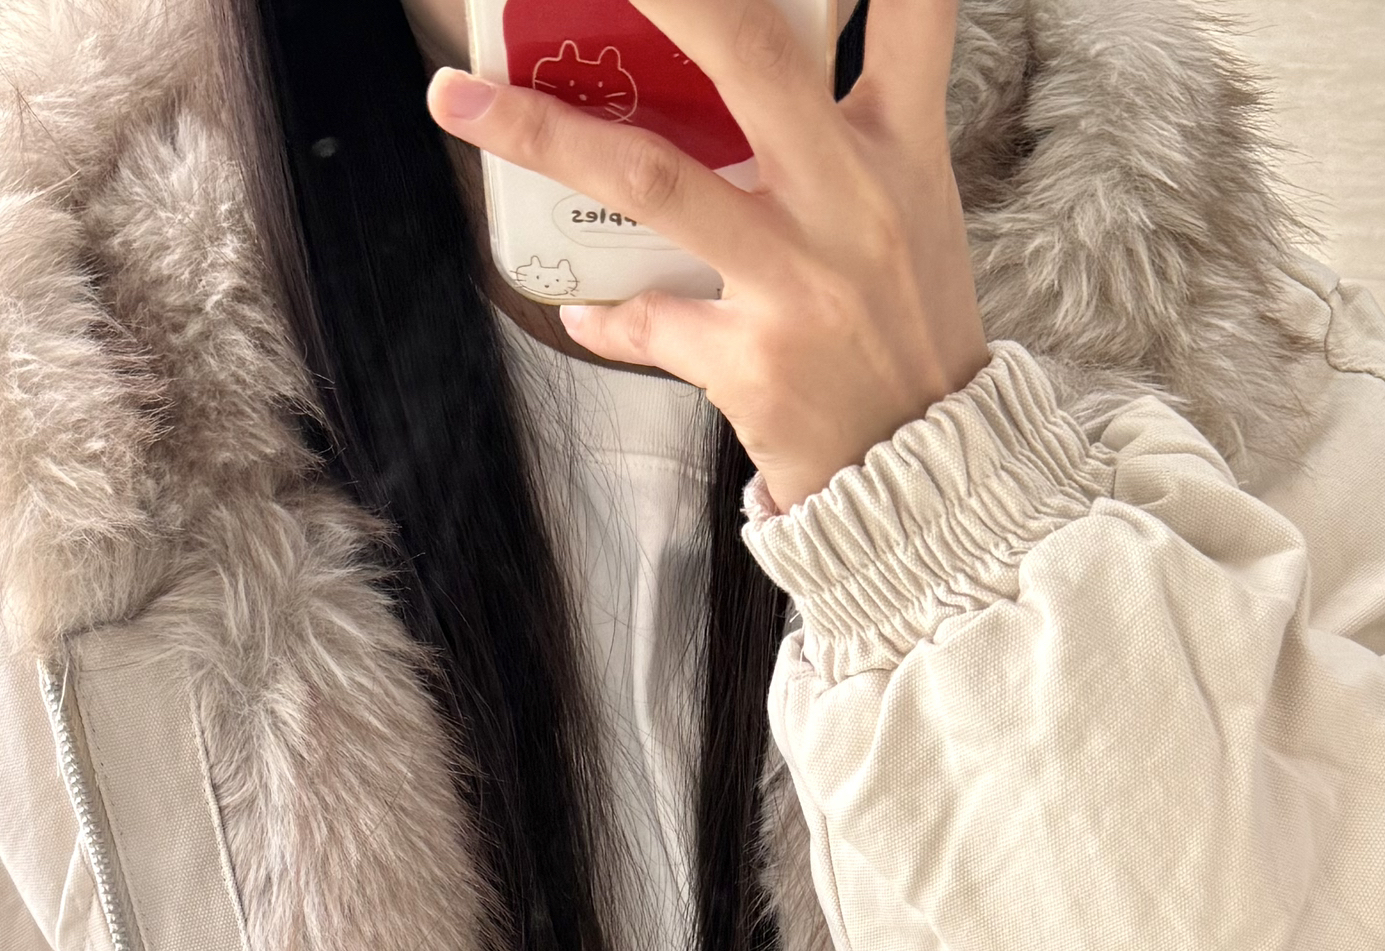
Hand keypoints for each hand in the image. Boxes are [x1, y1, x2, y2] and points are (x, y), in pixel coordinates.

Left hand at [426, 0, 985, 509]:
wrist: (926, 471)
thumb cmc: (906, 329)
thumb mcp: (911, 211)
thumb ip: (844, 132)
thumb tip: (757, 59)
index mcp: (902, 149)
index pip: (910, 15)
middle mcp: (852, 200)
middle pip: (752, 54)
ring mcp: (798, 281)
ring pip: (653, 179)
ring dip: (542, 133)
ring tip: (458, 102)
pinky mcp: (754, 361)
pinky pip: (647, 321)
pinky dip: (603, 312)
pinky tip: (578, 304)